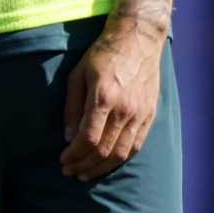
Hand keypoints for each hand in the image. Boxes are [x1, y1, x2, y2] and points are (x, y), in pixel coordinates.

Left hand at [62, 19, 163, 180]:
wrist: (138, 39)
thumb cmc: (103, 54)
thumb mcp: (77, 75)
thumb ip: (72, 108)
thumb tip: (68, 137)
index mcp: (104, 98)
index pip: (88, 139)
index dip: (73, 155)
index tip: (63, 160)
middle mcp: (124, 109)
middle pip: (104, 151)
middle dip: (84, 165)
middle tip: (70, 172)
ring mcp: (140, 113)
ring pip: (121, 153)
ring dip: (102, 168)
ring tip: (86, 173)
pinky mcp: (150, 114)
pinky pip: (136, 145)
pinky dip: (121, 158)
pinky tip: (108, 162)